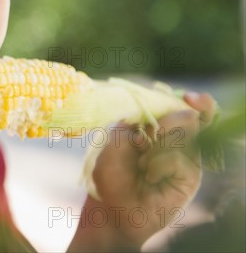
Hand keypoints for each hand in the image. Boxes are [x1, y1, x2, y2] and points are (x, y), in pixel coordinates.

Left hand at [68, 92, 215, 251]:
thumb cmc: (111, 173)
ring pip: (184, 135)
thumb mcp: (115, 140)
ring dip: (156, 148)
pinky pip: (179, 158)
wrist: (113, 207)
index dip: (192, 99)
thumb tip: (158, 122)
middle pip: (187, 116)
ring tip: (141, 164)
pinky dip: (159, 164)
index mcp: (157, 124)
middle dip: (167, 123)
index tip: (190, 98)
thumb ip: (135, 123)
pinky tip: (150, 176)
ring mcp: (185, 156)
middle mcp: (175, 138)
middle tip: (144, 139)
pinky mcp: (191, 176)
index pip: (180, 104)